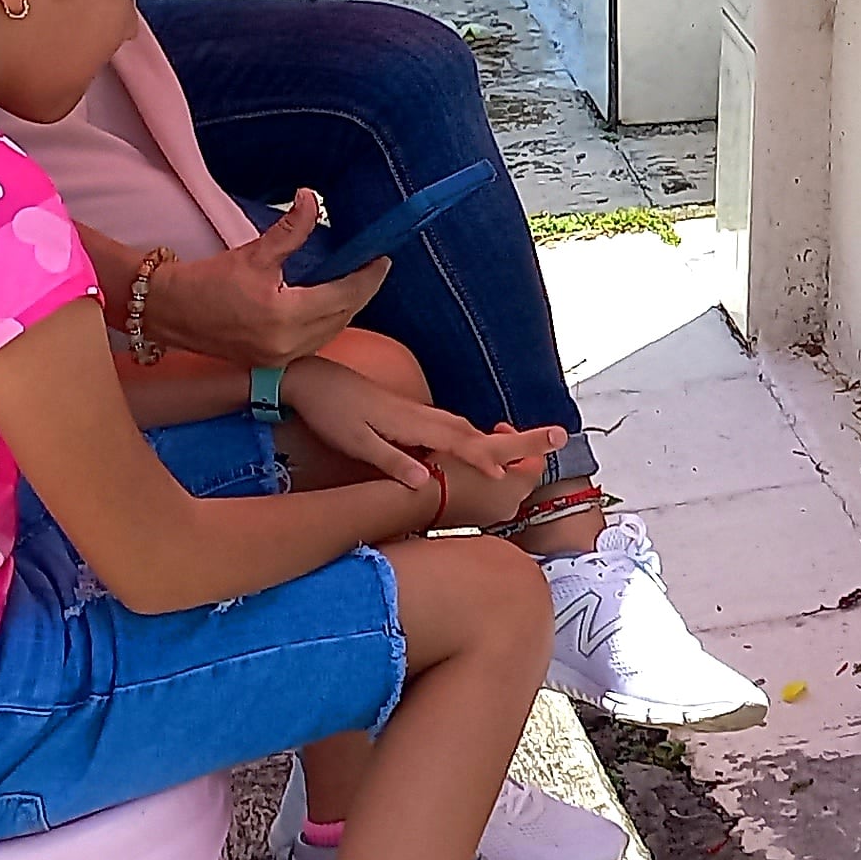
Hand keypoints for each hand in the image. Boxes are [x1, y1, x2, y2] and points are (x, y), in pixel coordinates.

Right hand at [139, 196, 384, 368]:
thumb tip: (312, 198)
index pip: (344, 296)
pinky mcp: (270, 363)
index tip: (381, 259)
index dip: (367, 277)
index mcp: (285, 317)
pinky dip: (326, 323)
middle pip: (342, 317)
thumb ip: (291, 229)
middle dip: (361, 292)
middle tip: (372, 267)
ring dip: (345, 309)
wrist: (166, 311)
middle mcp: (287, 344)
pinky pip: (312, 342)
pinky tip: (329, 305)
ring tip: (355, 283)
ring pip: (330, 332)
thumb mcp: (253, 253)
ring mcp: (278, 358)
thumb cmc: (206, 281)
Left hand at [288, 364, 543, 495]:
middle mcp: (419, 414)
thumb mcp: (356, 442)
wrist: (310, 379)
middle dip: (508, 440)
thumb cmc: (330, 412)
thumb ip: (392, 461)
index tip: (506, 474)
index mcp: (410, 422)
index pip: (458, 442)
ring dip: (488, 438)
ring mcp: (414, 410)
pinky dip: (467, 434)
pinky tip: (468, 441)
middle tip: (550, 437)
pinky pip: (448, 425)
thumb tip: (426, 481)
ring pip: (460, 426)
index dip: (483, 459)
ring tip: (518, 449)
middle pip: (471, 430)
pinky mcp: (405, 411)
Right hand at [438, 425, 566, 532]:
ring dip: (489, 467)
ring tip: (470, 456)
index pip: (536, 459)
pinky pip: (480, 496)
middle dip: (504, 452)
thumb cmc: (450, 474)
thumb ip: (528, 442)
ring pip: (499, 484)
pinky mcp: (469, 520)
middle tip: (484, 441)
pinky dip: (475, 483)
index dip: (519, 438)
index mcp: (519, 488)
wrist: (415, 502)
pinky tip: (456, 475)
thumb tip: (561, 436)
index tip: (498, 429)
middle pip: (518, 472)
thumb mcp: (491, 449)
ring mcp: (489, 516)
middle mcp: (509, 506)